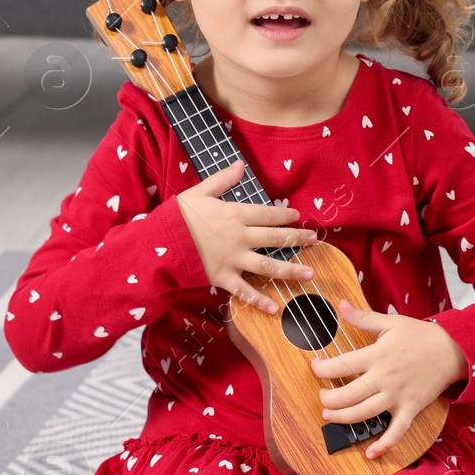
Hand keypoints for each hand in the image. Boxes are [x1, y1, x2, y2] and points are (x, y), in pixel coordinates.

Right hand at [176, 159, 317, 314]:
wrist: (159, 243)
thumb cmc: (179, 216)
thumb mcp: (199, 192)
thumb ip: (222, 179)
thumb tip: (240, 165)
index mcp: (235, 215)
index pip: (268, 214)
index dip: (285, 216)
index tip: (298, 218)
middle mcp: (240, 237)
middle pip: (275, 238)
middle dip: (297, 239)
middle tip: (315, 241)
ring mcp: (234, 259)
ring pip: (269, 265)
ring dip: (291, 270)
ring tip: (310, 274)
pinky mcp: (223, 277)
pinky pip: (245, 291)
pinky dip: (260, 301)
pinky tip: (276, 309)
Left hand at [309, 299, 466, 457]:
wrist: (453, 349)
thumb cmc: (420, 335)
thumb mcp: (390, 322)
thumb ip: (363, 317)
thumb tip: (340, 305)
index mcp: (376, 356)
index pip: (341, 365)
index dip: (322, 369)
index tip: (315, 368)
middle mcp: (384, 378)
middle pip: (348, 395)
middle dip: (328, 400)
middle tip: (321, 398)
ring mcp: (397, 396)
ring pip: (364, 414)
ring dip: (343, 419)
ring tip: (330, 417)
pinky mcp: (411, 408)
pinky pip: (397, 431)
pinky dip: (384, 444)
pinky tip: (370, 454)